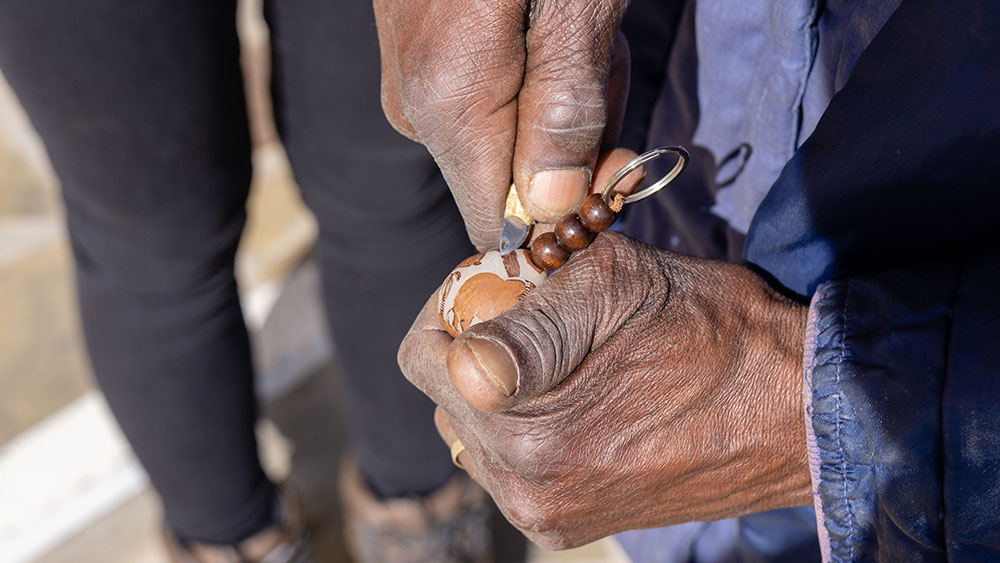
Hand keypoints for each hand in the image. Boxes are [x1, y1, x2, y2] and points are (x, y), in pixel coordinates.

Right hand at [373, 0, 630, 248]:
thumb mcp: (575, 11)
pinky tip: (543, 18)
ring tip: (569, 29)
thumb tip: (551, 210)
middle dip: (574, 139)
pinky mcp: (421, 57)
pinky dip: (533, 69)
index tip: (619, 169)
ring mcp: (412, 80)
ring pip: (506, 136)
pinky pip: (486, 95)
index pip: (502, 229)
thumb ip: (564, 114)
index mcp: (450, 108)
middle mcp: (418, 107)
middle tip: (601, 65)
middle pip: (512, 182)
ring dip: (560, 97)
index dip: (566, 215)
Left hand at [398, 233, 811, 548]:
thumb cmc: (715, 334)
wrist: (798, 411)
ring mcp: (547, 515)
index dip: (450, 303)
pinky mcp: (570, 524)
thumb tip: (459, 345)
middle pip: (442, 395)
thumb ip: (521, 313)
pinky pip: (508, 464)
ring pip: (471, 430)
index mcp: (527, 430)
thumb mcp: (615, 286)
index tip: (497, 282)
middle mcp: (525, 489)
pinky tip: (576, 394)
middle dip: (472, 342)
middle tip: (530, 310)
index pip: (422, 357)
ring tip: (559, 355)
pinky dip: (523, 422)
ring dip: (496, 386)